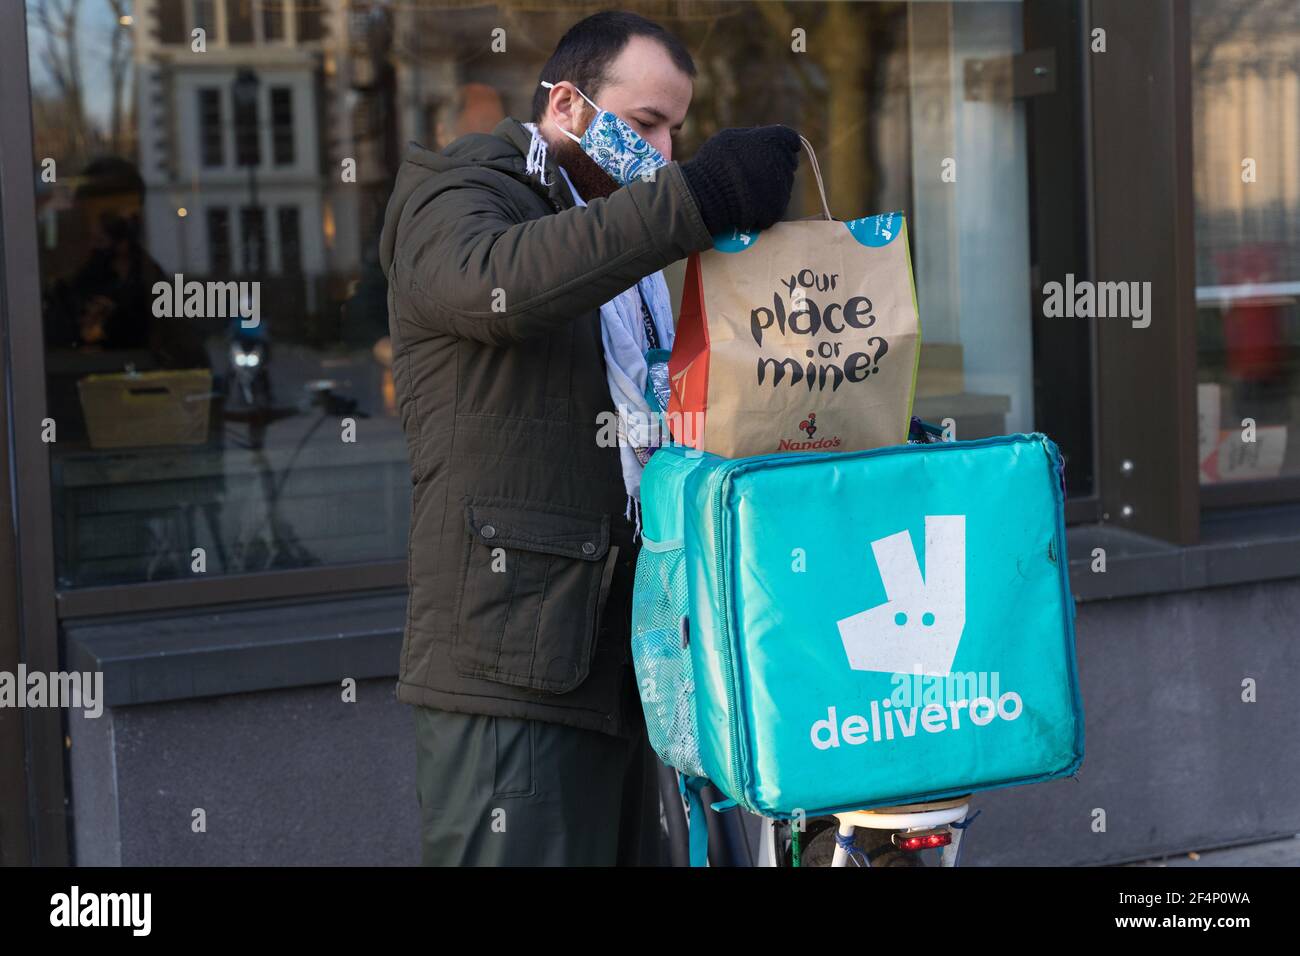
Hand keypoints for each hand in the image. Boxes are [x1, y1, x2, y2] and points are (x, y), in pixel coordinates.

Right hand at [680, 125, 801, 235]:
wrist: (707, 196)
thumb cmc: (716, 162)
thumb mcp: (731, 137)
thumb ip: (752, 136)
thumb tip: (761, 135)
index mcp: (777, 140)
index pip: (790, 140)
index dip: (780, 145)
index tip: (769, 150)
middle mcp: (786, 162)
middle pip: (788, 163)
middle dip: (774, 166)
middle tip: (752, 172)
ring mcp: (783, 188)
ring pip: (781, 185)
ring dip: (768, 187)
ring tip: (745, 190)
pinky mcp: (778, 209)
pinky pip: (774, 205)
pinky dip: (763, 206)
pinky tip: (746, 204)